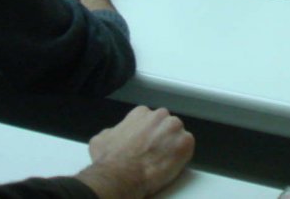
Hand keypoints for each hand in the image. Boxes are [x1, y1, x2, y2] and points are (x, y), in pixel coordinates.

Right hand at [79, 106, 194, 198]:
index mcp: (141, 113)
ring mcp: (173, 128)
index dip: (149, 134)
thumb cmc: (111, 160)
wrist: (121, 175)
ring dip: (173, 146)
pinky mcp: (185, 142)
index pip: (151, 120)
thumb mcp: (101, 138)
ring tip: (163, 161)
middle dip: (162, 138)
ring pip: (178, 135)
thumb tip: (113, 134)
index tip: (147, 143)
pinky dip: (182, 156)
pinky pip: (188, 147)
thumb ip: (113, 131)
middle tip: (155, 153)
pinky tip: (171, 164)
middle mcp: (159, 116)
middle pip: (166, 125)